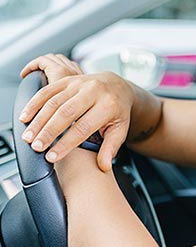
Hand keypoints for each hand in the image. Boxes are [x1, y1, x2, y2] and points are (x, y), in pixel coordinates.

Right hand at [19, 54, 134, 171]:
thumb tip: (103, 167)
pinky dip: (34, 104)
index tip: (52, 156)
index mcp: (108, 105)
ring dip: (38, 120)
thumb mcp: (119, 129)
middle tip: (36, 147)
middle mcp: (94, 91)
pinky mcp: (68, 80)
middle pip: (67, 113)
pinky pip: (48, 90)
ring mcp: (79, 83)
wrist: (117, 86)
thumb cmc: (117, 112)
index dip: (67, 143)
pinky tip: (25, 117)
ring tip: (28, 137)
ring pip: (54, 101)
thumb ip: (110, 147)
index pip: (84, 127)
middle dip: (49, 131)